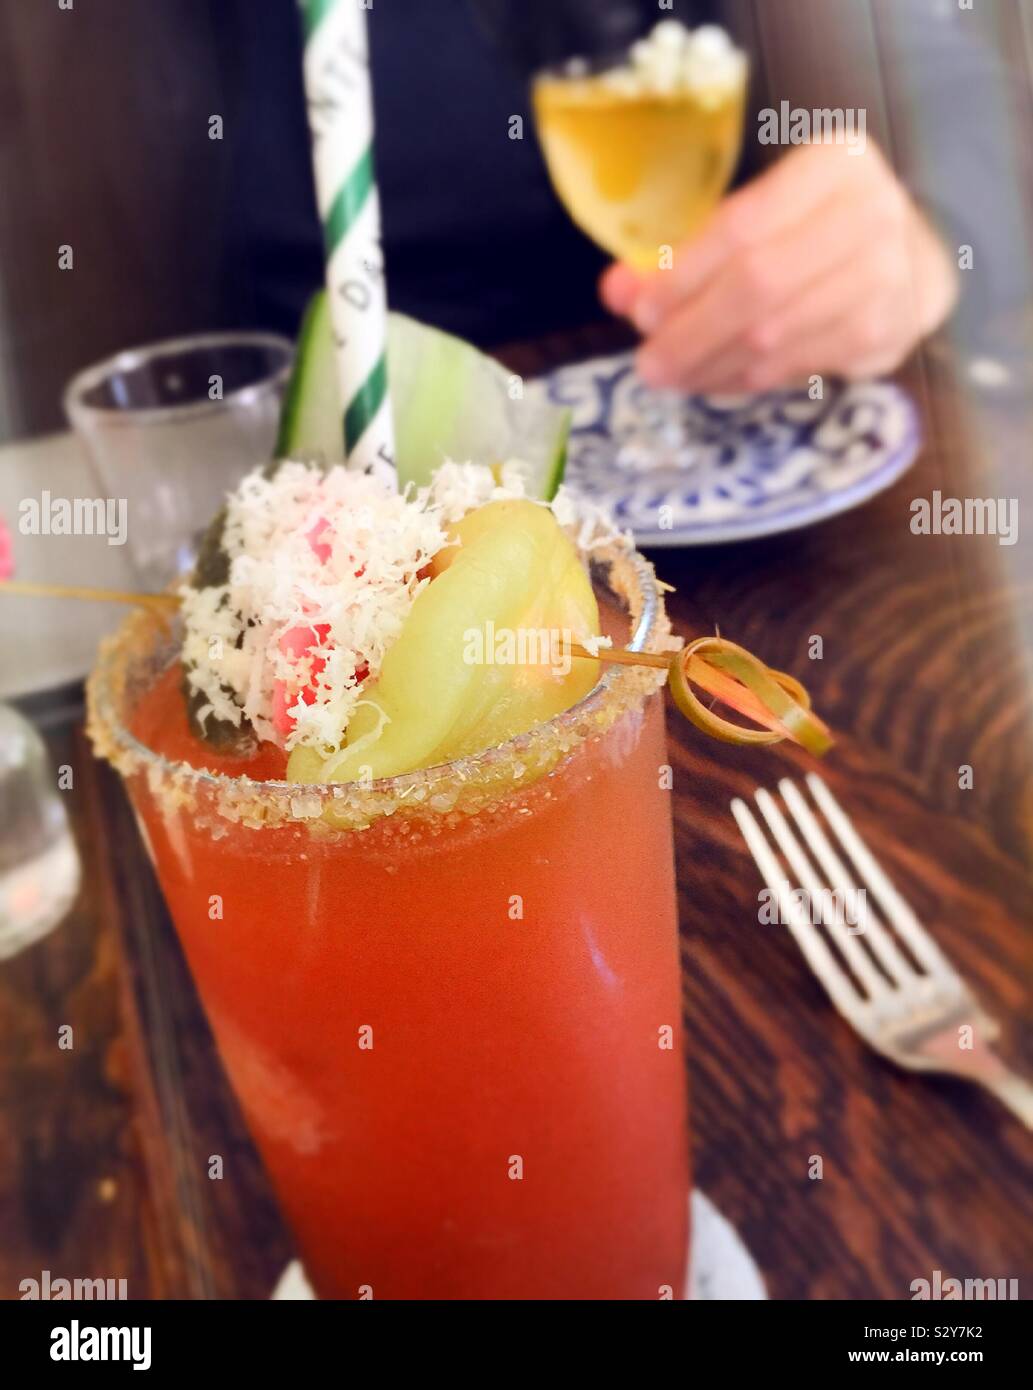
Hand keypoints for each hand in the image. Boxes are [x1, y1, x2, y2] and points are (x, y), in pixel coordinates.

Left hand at [599, 141, 958, 394]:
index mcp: (832, 163)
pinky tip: (713, 381)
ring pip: (777, 332)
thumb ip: (687, 250)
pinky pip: (797, 364)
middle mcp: (869, 212)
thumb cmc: (817, 230)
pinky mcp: (886, 329)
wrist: (915, 260)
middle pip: (758, 284)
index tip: (639, 314)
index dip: (682, 276)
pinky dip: (745, 379)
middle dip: (691, 332)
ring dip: (711, 364)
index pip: (742, 226)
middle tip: (648, 365)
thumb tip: (615, 290)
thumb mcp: (760, 218)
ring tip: (671, 377)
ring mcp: (886, 274)